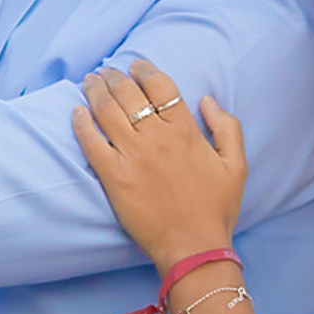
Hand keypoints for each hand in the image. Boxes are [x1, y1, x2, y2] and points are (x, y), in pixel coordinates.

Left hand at [73, 60, 246, 269]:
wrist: (193, 248)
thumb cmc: (216, 209)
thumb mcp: (236, 165)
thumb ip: (227, 127)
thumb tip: (207, 100)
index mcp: (185, 131)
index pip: (160, 85)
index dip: (145, 69)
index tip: (136, 65)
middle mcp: (156, 139)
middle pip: (128, 93)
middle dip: (114, 75)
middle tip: (107, 71)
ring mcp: (132, 157)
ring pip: (106, 111)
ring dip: (95, 91)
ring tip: (90, 81)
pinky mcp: (114, 178)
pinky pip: (91, 143)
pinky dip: (81, 123)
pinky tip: (77, 112)